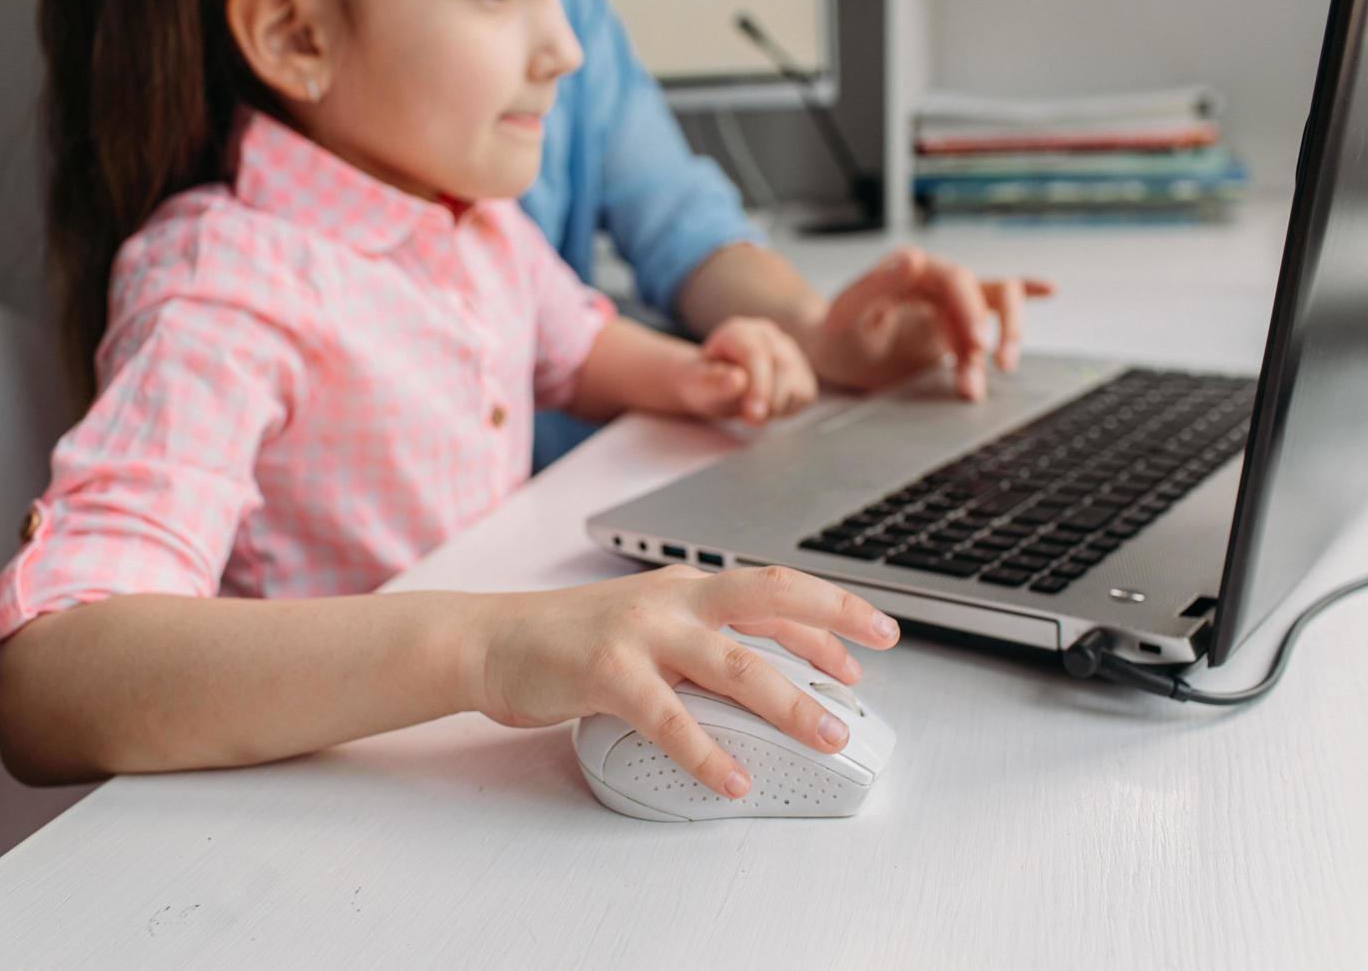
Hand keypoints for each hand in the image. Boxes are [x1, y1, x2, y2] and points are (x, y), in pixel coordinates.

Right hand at [466, 565, 900, 798]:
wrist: (490, 640)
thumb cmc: (569, 639)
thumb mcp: (644, 626)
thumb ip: (696, 646)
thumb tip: (757, 681)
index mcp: (684, 588)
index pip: (770, 592)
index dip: (826, 615)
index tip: (865, 645)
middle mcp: (671, 599)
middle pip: (768, 598)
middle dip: (832, 621)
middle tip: (877, 654)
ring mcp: (641, 632)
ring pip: (735, 663)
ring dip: (789, 702)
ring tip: (825, 736)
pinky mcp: (607, 673)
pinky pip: (671, 718)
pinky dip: (708, 753)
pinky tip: (734, 779)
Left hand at [675, 317, 817, 425]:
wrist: (714, 386)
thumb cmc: (705, 383)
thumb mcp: (698, 386)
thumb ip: (714, 383)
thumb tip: (737, 379)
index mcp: (739, 331)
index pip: (756, 354)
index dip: (758, 386)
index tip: (753, 415)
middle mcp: (767, 335)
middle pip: (782, 366)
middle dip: (769, 400)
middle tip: (752, 421)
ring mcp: (788, 351)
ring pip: (798, 381)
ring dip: (777, 406)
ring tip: (752, 412)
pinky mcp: (801, 371)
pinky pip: (804, 394)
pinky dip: (787, 409)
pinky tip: (767, 409)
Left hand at [806, 247, 1054, 399]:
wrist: (830, 353)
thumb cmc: (833, 334)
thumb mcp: (845, 314)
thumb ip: (875, 285)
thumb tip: (912, 257)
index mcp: (911, 268)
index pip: (956, 280)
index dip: (971, 310)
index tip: (977, 344)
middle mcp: (936, 279)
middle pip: (986, 292)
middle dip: (996, 329)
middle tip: (996, 364)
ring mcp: (949, 302)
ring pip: (992, 313)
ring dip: (993, 350)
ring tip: (971, 391)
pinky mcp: (955, 324)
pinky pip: (993, 307)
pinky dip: (1023, 298)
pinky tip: (1049, 291)